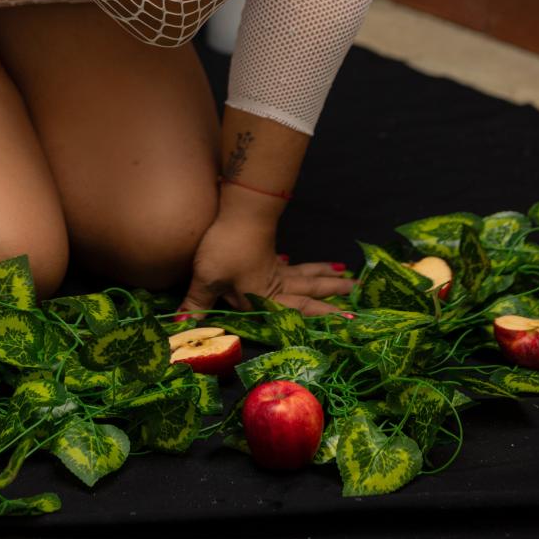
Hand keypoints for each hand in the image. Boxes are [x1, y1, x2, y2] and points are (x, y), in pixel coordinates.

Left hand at [176, 212, 356, 317]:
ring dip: (325, 279)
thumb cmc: (226, 248)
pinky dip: (305, 266)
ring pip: (306, 275)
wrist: (239, 210)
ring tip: (347, 278)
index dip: (323, 318)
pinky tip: (302, 266)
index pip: (300, 313)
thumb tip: (179, 328)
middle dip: (333, 298)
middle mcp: (276, 284)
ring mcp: (274, 266)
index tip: (350, 320)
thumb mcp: (207, 278)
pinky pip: (293, 264)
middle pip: (310, 293)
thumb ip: (196, 305)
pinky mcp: (267, 250)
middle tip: (359, 301)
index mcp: (267, 297)